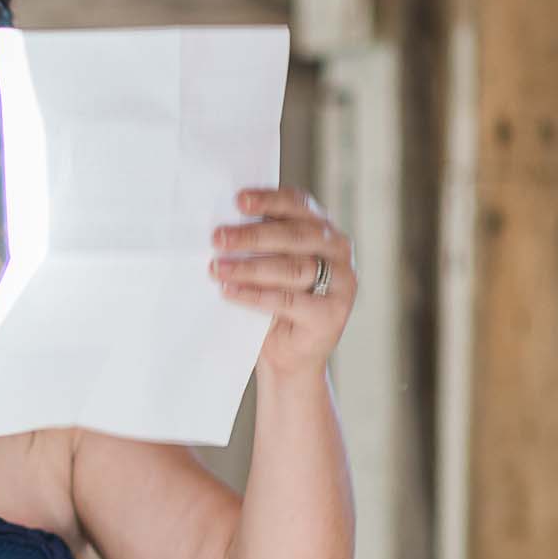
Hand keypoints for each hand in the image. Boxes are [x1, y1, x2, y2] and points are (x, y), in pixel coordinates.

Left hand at [211, 186, 356, 377]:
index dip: (269, 200)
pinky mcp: (331, 314)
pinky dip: (254, 295)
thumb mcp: (268, 266)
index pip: (298, 205)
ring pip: (292, 268)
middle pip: (294, 235)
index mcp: (323, 230)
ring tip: (217, 268)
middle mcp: (338, 251)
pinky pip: (287, 300)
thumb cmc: (274, 305)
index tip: (239, 200)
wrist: (289, 358)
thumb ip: (260, 244)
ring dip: (250, 267)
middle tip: (218, 238)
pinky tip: (230, 291)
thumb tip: (221, 228)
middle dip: (252, 236)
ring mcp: (341, 283)